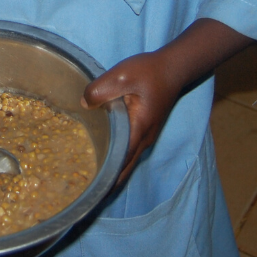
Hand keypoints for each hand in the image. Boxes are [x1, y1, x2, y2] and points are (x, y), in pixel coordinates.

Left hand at [81, 50, 180, 183]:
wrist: (172, 68)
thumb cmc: (149, 72)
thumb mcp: (121, 75)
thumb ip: (101, 90)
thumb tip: (84, 105)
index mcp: (138, 129)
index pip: (121, 161)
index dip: (106, 175)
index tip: (91, 188)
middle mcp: (144, 138)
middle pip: (125, 167)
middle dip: (107, 180)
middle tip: (84, 188)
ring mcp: (145, 135)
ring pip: (127, 160)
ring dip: (112, 169)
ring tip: (89, 177)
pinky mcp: (143, 128)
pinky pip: (128, 150)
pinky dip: (116, 158)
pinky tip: (101, 156)